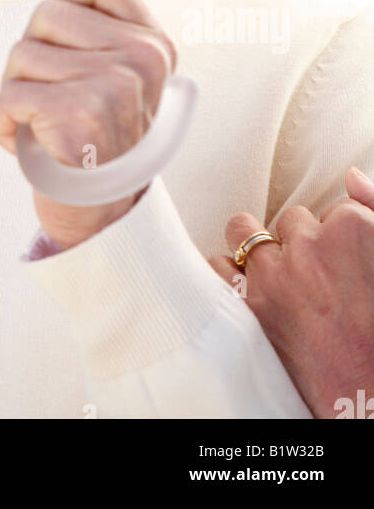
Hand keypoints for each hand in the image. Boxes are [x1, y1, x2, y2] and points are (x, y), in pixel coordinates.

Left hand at [0, 0, 176, 248]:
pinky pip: (9, 95)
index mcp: (153, 42)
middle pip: (45, 14)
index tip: (66, 43)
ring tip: (42, 122)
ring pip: (21, 55)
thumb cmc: (98, 135)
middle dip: (31, 56)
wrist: (101, 211)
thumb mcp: (116, 69)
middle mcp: (141, 59)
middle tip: (50, 95)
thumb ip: (110, 11)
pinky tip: (30, 143)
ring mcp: (112, 85)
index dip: (65, 6)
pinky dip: (5, 124)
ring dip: (15, 92)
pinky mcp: (77, 113)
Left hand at [209, 167, 373, 417]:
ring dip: (256, 249)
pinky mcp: (248, 308)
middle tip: (312, 279)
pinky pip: (217, 267)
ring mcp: (274, 275)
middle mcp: (309, 246)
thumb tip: (349, 175)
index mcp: (352, 229)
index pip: (330, 210)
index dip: (335, 240)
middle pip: (288, 220)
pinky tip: (245, 292)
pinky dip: (227, 277)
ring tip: (273, 278)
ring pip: (245, 232)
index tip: (342, 268)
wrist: (371, 401)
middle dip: (297, 243)